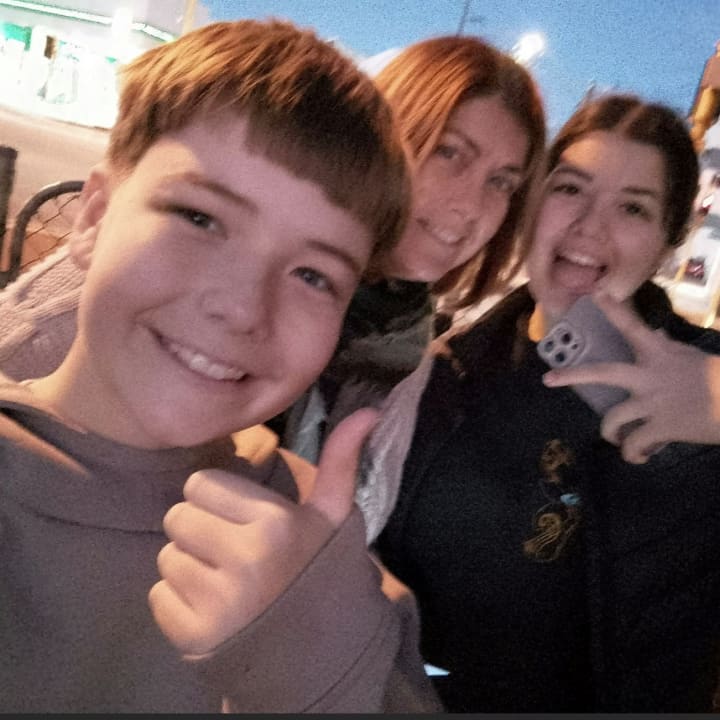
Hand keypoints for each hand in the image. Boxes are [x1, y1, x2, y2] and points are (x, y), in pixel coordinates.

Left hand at [148, 407, 378, 655]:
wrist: (319, 653)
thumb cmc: (321, 571)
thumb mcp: (333, 516)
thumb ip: (341, 461)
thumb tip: (368, 410)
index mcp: (274, 524)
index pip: (200, 484)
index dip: (219, 499)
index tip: (243, 519)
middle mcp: (243, 561)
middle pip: (177, 518)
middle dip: (200, 531)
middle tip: (232, 551)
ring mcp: (216, 602)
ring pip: (166, 557)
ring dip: (189, 567)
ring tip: (225, 581)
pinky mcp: (192, 637)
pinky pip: (158, 596)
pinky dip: (179, 603)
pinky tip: (214, 609)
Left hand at [542, 294, 719, 462]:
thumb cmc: (718, 381)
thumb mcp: (690, 357)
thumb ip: (666, 348)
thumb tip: (653, 334)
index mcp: (661, 354)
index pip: (633, 326)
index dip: (613, 310)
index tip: (594, 294)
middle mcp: (650, 376)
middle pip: (602, 373)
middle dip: (572, 377)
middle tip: (548, 380)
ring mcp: (653, 403)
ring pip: (612, 420)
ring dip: (611, 433)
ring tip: (617, 439)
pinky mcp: (661, 428)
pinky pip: (633, 445)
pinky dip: (633, 454)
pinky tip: (641, 455)